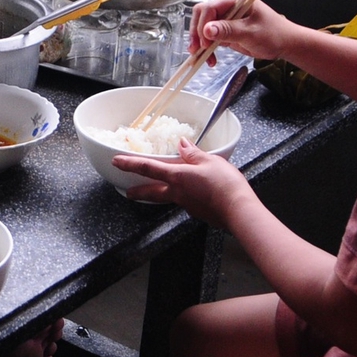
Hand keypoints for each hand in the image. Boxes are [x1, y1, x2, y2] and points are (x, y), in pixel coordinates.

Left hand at [112, 139, 252, 229]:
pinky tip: (190, 194)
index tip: (116, 162)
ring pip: (168, 198)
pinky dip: (182, 197)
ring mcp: (187, 205)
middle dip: (138, 191)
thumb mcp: (211, 161)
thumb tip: (183, 145)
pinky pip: (185, 202)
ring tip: (158, 192)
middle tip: (128, 193)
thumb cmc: (226, 185)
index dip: (131, 164)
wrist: (239, 211)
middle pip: (152, 192)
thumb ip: (194, 153)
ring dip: (159, 194)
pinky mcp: (198, 212)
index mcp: (178, 177)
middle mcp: (178, 193)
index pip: (148, 168)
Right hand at [192, 0, 295, 60]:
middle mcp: (229, 7)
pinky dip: (208, 48)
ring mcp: (227, 18)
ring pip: (204, 27)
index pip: (210, 8)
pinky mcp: (227, 30)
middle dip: (198, 33)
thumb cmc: (274, 35)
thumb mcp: (250, 33)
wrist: (285, 44)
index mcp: (236, 0)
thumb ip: (228, 30)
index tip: (205, 42)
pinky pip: (211, 37)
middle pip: (203, 15)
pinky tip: (210, 59)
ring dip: (201, 43)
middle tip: (197, 50)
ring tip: (203, 58)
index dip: (204, 24)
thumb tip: (207, 30)